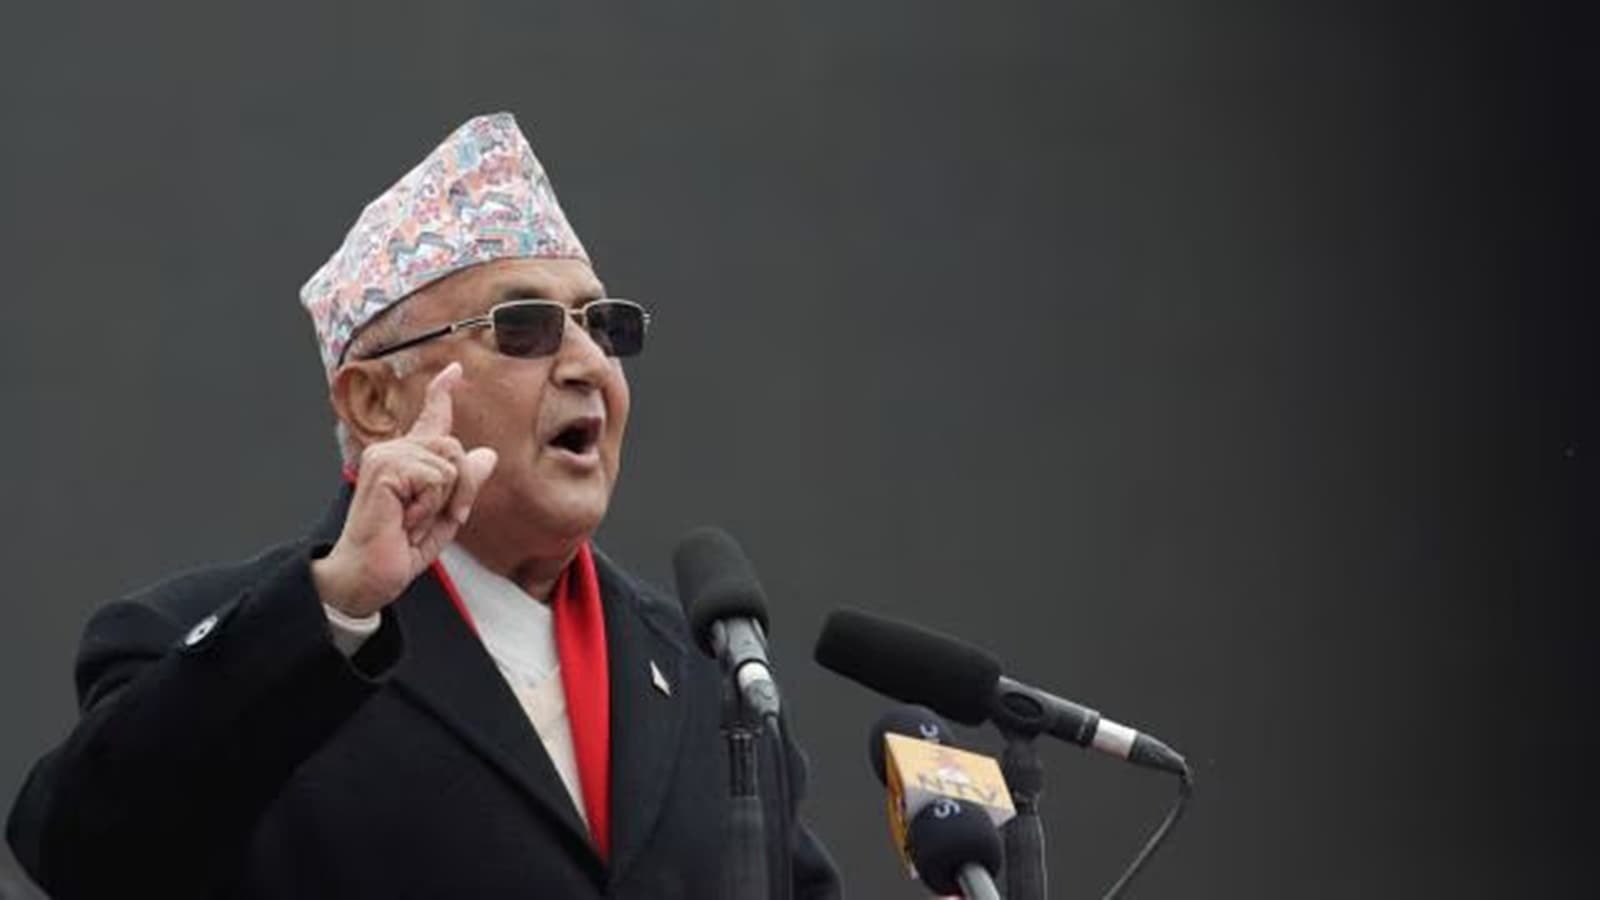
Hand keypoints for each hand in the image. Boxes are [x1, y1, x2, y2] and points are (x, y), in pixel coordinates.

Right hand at [312, 363, 497, 617]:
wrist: (367, 578)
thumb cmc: (398, 550)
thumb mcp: (444, 517)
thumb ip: (464, 485)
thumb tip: (487, 455)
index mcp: (406, 461)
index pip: (430, 421)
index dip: (442, 394)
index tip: (454, 370)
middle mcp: (392, 451)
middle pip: (455, 448)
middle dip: (459, 490)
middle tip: (431, 520)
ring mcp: (385, 456)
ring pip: (449, 462)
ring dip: (443, 501)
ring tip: (412, 522)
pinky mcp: (385, 467)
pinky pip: (436, 478)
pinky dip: (430, 507)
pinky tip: (403, 521)